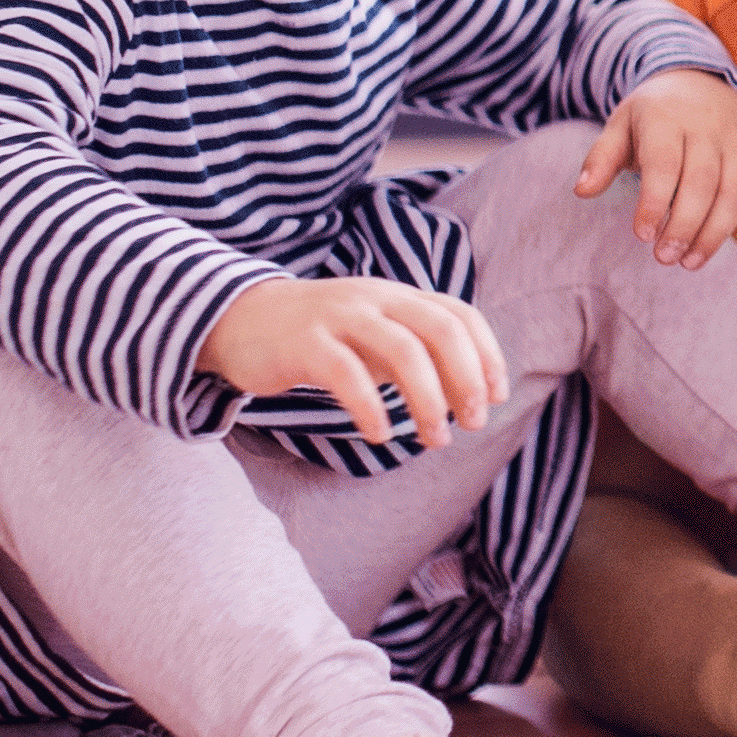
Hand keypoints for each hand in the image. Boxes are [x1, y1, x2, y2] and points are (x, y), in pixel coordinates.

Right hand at [198, 277, 502, 450]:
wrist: (240, 321)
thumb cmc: (322, 339)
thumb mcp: (375, 340)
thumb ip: (418, 358)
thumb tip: (469, 397)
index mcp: (398, 296)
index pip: (460, 315)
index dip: (487, 355)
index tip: (497, 397)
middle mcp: (375, 299)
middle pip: (440, 329)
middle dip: (466, 379)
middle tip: (472, 424)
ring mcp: (339, 316)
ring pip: (402, 350)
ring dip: (428, 400)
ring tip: (435, 439)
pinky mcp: (304, 343)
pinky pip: (347, 374)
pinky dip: (371, 407)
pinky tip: (380, 434)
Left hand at [578, 70, 736, 267]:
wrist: (699, 77)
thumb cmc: (654, 113)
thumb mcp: (621, 124)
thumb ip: (601, 158)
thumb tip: (581, 191)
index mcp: (668, 118)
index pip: (664, 163)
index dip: (654, 202)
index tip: (642, 235)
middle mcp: (709, 128)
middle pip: (702, 182)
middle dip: (684, 225)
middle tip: (665, 258)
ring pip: (735, 192)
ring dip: (715, 233)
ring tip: (690, 263)